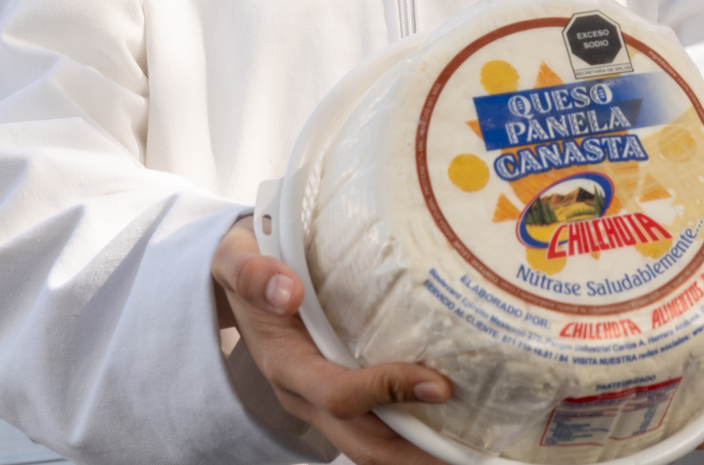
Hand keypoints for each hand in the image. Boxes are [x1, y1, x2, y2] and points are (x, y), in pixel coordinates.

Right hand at [211, 224, 449, 464]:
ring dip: (416, 453)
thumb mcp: (234, 258)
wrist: (233, 278)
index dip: (387, 394)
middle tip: (469, 452)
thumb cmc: (243, 263)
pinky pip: (374, 425)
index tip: (438, 385)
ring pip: (370, 443)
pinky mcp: (336, 391)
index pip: (338, 394)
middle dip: (414, 455)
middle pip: (361, 442)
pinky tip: (451, 423)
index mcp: (284, 363)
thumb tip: (288, 291)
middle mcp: (304, 392)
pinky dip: (411, 432)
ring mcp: (320, 398)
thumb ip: (252, 272)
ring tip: (470, 449)